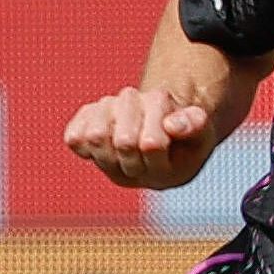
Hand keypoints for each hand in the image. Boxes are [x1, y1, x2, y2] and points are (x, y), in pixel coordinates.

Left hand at [63, 84, 212, 189]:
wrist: (159, 141)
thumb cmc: (183, 133)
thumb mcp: (200, 127)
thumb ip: (195, 124)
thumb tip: (171, 124)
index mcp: (163, 173)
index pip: (151, 145)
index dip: (157, 120)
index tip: (166, 113)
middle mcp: (131, 175)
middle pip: (123, 141)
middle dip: (135, 111)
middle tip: (145, 98)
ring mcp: (105, 164)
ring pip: (96, 136)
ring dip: (112, 109)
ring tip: (125, 103)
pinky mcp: (83, 151)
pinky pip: (73, 137)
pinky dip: (89, 116)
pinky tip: (106, 112)